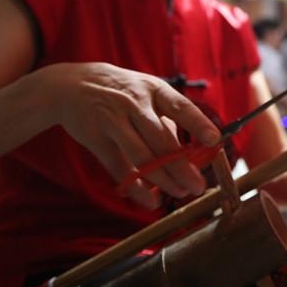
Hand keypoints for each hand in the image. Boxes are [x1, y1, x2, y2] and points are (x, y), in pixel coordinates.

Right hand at [48, 62, 221, 209]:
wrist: (72, 85)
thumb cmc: (124, 92)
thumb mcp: (148, 93)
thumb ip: (169, 119)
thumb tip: (195, 151)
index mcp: (154, 90)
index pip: (181, 107)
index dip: (198, 124)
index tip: (215, 140)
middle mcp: (134, 104)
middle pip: (161, 140)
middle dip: (182, 167)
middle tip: (198, 186)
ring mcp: (113, 121)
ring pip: (142, 156)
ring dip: (163, 179)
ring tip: (180, 193)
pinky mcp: (96, 139)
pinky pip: (119, 168)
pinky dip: (136, 188)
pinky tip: (151, 201)